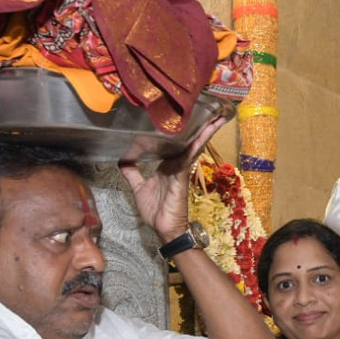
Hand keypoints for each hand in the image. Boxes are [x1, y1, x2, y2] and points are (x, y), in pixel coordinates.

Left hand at [118, 115, 225, 241]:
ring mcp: (181, 169)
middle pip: (189, 141)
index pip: (174, 143)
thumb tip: (122, 159)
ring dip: (206, 132)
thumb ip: (132, 173)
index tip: (186, 115)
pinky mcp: (183, 176)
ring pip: (194, 146)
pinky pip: (189, 157)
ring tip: (217, 117)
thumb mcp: (139, 188)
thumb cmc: (156, 210)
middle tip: (211, 110)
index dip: (181, 130)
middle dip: (201, 127)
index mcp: (167, 165)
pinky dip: (197, 145)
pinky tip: (203, 135)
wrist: (163, 228)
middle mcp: (176, 164)